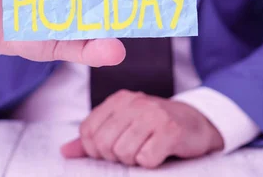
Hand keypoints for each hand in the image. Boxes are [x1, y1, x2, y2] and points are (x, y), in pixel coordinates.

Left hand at [61, 90, 223, 168]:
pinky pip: (146, 159)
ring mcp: (153, 115)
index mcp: (119, 100)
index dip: (94, 149)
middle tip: (131, 152)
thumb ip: (93, 137)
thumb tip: (65, 151)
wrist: (197, 122)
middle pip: (103, 143)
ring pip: (123, 152)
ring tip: (145, 151)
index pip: (88, 130)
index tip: (110, 151)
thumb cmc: (156, 126)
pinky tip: (159, 153)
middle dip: (114, 157)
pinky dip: (151, 163)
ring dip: (134, 160)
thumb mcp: (123, 125)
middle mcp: (134, 103)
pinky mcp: (170, 130)